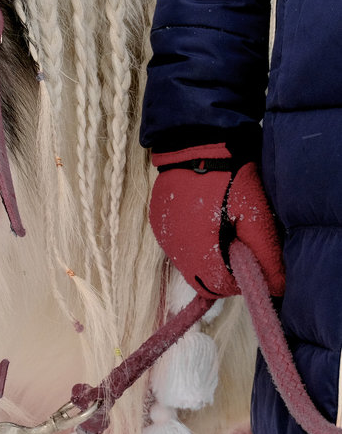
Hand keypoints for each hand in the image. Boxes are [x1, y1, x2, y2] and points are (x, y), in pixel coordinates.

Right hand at [149, 143, 284, 298]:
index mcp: (199, 251)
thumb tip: (276, 286)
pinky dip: (192, 241)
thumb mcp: (256, 215)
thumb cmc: (230, 180)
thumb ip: (265, 254)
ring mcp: (164, 236)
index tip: (250, 262)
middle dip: (221, 273)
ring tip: (222, 230)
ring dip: (206, 257)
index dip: (238, 281)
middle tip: (238, 249)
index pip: (218, 288)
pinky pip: (176, 244)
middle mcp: (175, 249)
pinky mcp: (157, 222)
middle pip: (200, 280)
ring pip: (187, 263)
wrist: (196, 145)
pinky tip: (204, 219)